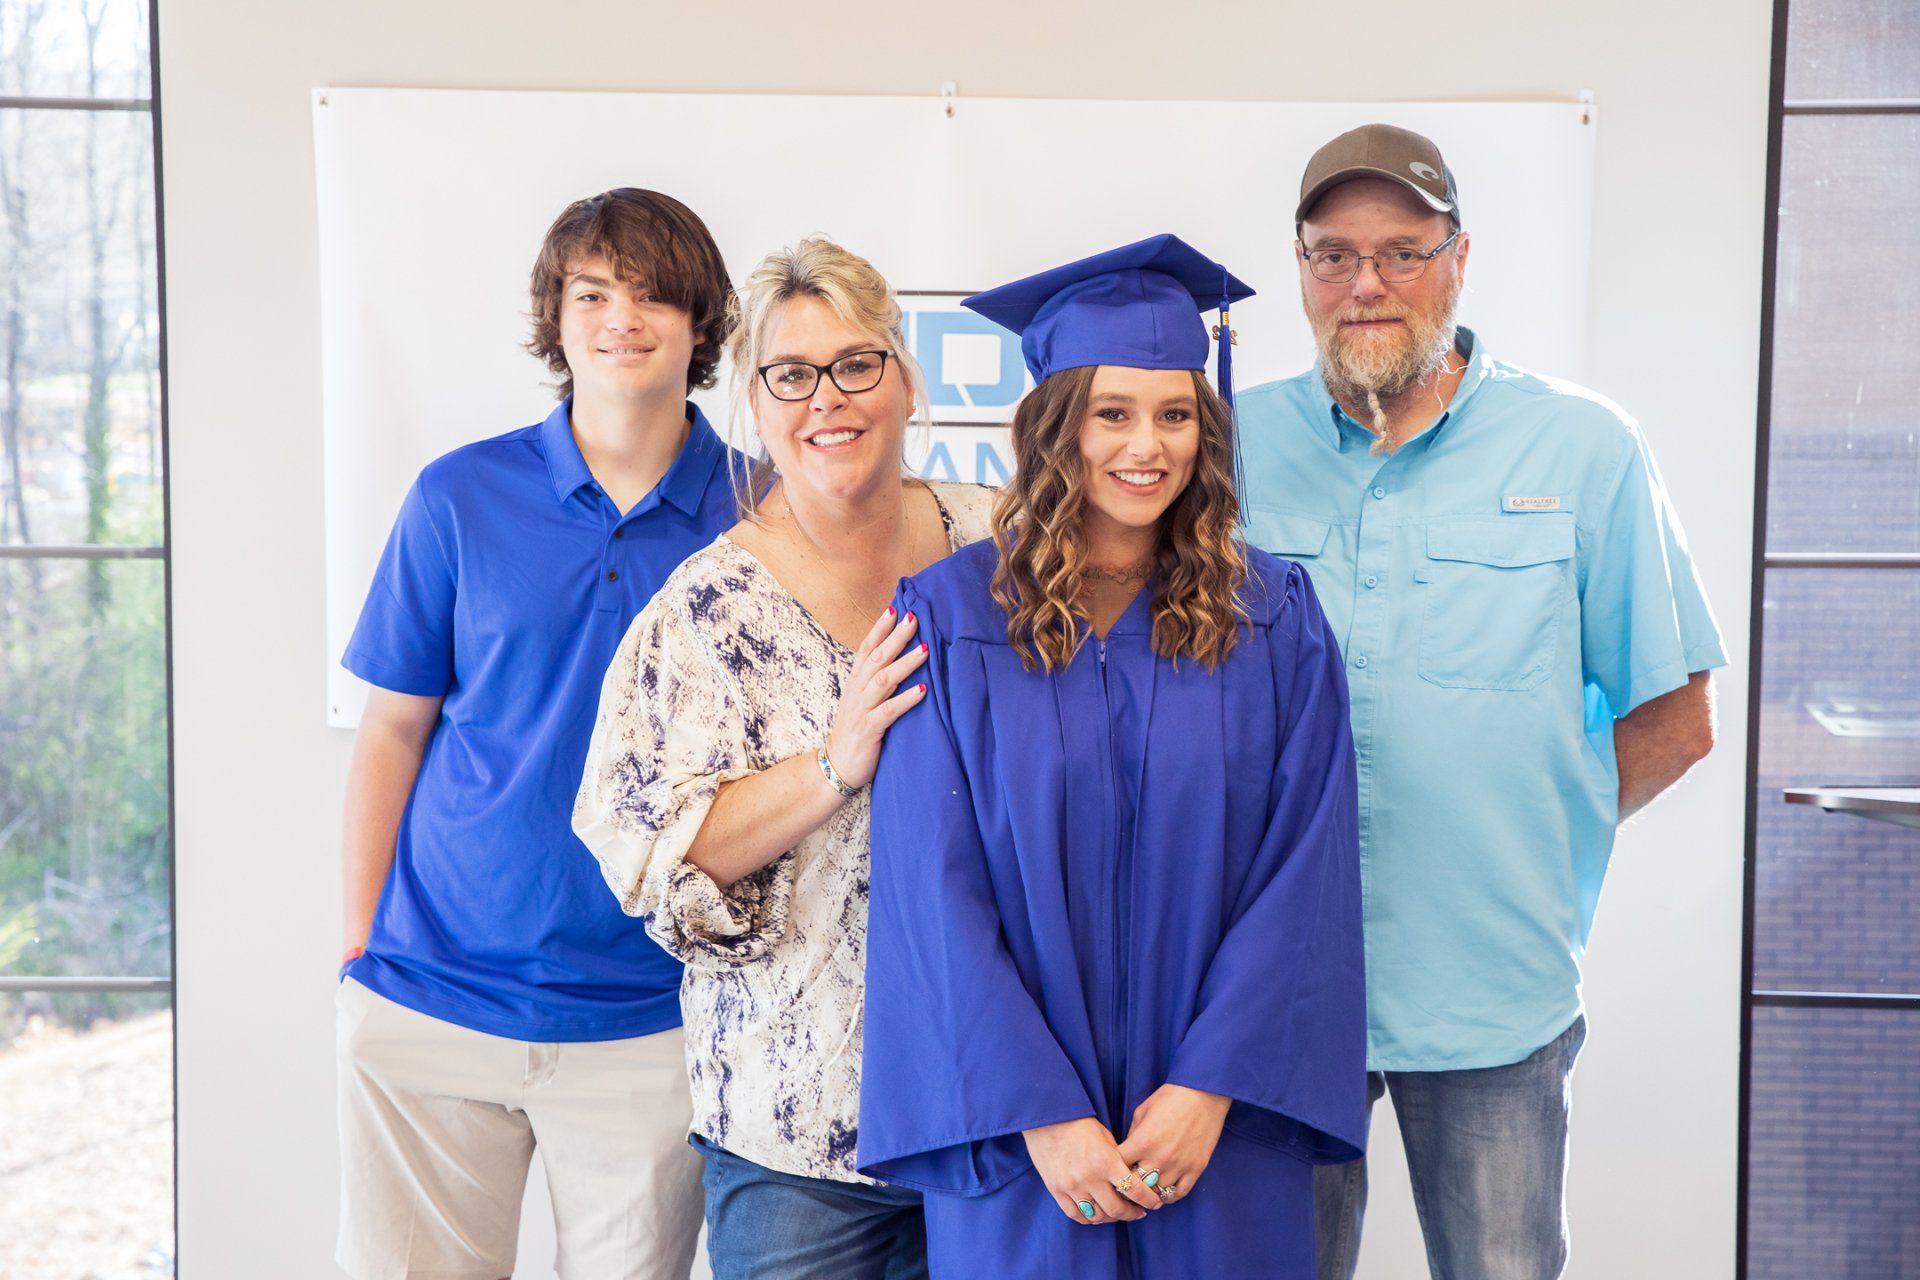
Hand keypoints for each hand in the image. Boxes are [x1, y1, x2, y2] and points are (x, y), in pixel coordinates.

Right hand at [823, 607, 926, 790]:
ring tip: (925, 650)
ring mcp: (862, 709)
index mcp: (855, 682)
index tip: (895, 608)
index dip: (880, 628)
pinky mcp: (869, 729)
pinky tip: (923, 691)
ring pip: (883, 680)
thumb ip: (877, 680)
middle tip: (915, 618)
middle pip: (877, 657)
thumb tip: (899, 658)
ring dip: (905, 663)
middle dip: (896, 636)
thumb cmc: (856, 730)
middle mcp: (857, 691)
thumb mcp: (863, 700)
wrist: (837, 764)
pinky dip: (906, 700)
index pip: (866, 648)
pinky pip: (889, 711)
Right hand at [1023, 1116, 1162, 1224]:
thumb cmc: (1080, 1124)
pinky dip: (1089, 1218)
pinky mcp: (1056, 1190)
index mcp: (1106, 1161)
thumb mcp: (1106, 1138)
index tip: (1154, 1203)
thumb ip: (1119, 1161)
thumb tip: (1133, 1180)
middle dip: (1131, 1214)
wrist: (1047, 1119)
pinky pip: (1076, 1215)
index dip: (1148, 1200)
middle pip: (1116, 1210)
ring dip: (1111, 1218)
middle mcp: (1089, 1178)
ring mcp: (1071, 1186)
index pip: (1134, 1190)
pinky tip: (1097, 1214)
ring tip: (1117, 1213)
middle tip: (1138, 1212)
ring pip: (1096, 1217)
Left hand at [1116, 1084, 1230, 1205]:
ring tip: (1143, 1190)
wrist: (1204, 1093)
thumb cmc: (1170, 1097)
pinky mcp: (1195, 1169)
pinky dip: (1168, 1196)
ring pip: (1156, 1194)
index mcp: (1142, 1141)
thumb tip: (1126, 1153)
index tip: (1111, 1170)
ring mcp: (1179, 1166)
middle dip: (1127, 1185)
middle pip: (1135, 1186)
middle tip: (1124, 1185)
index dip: (1112, 1169)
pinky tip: (1162, 1190)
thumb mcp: (1142, 1111)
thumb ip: (1132, 1135)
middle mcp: (1159, 1157)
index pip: (1118, 1167)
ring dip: (1147, 1193)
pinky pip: (1178, 1194)